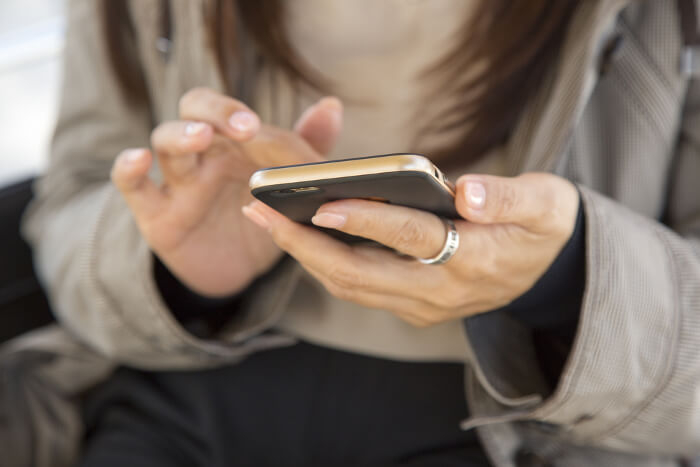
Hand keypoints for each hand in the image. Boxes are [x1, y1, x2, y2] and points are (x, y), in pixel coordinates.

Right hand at [110, 88, 342, 296]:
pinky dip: (129, 169)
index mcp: (232, 142)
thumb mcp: (284, 185)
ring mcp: (176, 181)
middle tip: (243, 127)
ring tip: (202, 138)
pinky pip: (134, 186)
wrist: (236, 267)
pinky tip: (137, 160)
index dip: (236, 112)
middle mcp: (202, 153)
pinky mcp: (156, 214)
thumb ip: (305, 147)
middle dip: (215, 113)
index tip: (256, 125)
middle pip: (193, 111)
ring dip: (181, 136)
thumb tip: (331, 105)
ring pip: (165, 142)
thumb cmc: (259, 213)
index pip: (225, 110)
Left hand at [242, 173, 578, 326]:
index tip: (325, 203)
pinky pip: (358, 288)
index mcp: (474, 262)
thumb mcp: (546, 204)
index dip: (369, 220)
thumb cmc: (543, 227)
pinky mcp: (412, 306)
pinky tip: (300, 236)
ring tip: (267, 219)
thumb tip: (466, 193)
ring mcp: (423, 306)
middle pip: (361, 274)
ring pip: (352, 286)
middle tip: (260, 210)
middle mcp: (441, 294)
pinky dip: (324, 263)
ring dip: (305, 256)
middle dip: (306, 245)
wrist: (549, 273)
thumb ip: (509, 198)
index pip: (412, 238)